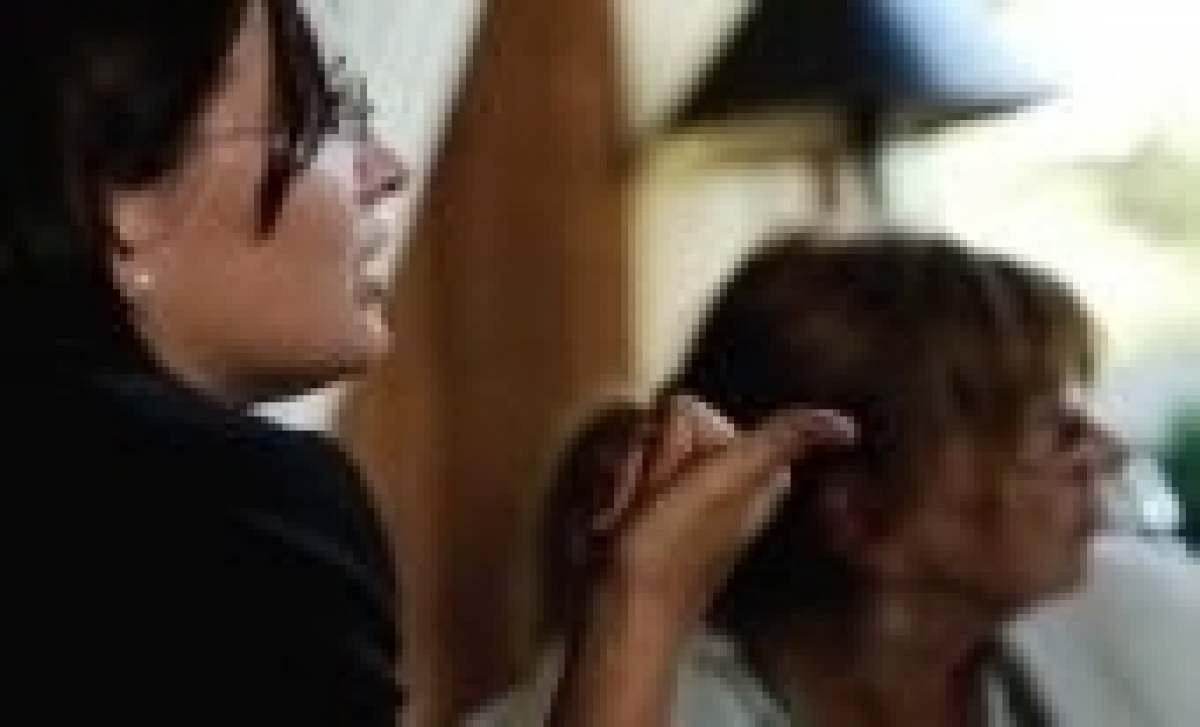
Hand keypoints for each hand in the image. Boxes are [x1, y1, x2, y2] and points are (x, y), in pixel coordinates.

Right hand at [594, 395, 856, 623]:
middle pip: (654, 422)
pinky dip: (609, 497)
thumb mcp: (726, 485)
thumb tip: (848, 427)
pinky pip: (619, 470)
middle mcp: (728, 473)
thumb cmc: (666, 556)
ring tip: (631, 522)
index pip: (682, 408)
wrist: (623, 614)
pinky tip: (617, 527)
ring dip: (620, 483)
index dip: (664, 445)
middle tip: (650, 511)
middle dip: (639, 464)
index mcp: (754, 464)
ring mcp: (689, 489)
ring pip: (631, 444)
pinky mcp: (656, 505)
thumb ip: (783, 442)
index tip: (677, 489)